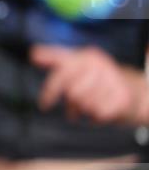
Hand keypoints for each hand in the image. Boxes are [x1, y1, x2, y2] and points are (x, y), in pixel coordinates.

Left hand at [31, 44, 146, 125]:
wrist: (135, 91)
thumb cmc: (97, 82)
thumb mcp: (77, 68)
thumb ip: (55, 61)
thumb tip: (33, 53)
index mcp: (85, 56)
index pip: (61, 67)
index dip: (50, 86)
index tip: (42, 103)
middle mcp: (98, 64)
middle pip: (70, 92)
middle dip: (69, 104)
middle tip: (72, 109)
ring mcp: (112, 79)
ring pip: (84, 103)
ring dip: (82, 110)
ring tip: (88, 108)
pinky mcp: (122, 96)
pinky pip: (97, 113)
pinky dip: (96, 117)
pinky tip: (101, 111)